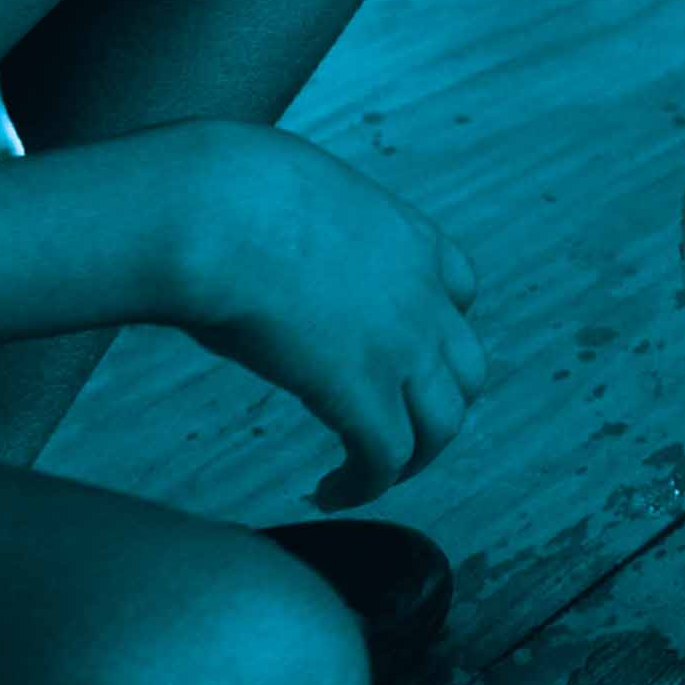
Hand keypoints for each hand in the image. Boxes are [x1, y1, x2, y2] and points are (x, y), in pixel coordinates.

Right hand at [162, 122, 485, 507]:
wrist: (218, 211)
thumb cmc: (230, 194)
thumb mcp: (300, 196)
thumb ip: (312, 228)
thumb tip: (267, 242)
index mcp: (410, 238)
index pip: (461, 292)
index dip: (438, 331)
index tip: (404, 355)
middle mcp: (422, 293)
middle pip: (466, 369)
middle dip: (436, 404)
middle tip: (392, 428)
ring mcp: (401, 344)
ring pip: (442, 424)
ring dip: (411, 458)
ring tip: (368, 473)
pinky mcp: (362, 391)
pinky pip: (385, 458)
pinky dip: (363, 484)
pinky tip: (330, 490)